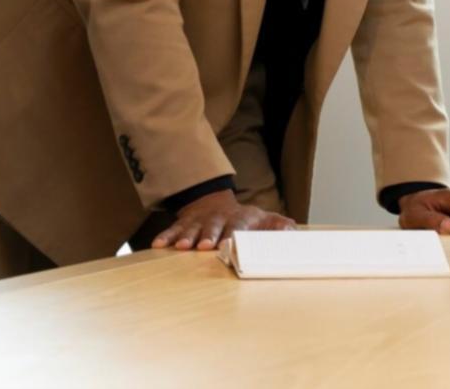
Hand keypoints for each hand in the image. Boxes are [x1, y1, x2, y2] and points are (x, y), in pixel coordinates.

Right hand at [151, 190, 294, 250]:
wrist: (216, 203)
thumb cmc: (245, 220)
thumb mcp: (266, 219)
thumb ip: (279, 226)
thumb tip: (292, 231)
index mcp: (240, 219)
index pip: (238, 226)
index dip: (234, 234)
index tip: (230, 243)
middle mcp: (219, 219)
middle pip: (214, 226)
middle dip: (209, 235)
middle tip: (206, 245)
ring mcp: (200, 221)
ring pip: (193, 228)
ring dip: (187, 237)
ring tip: (182, 246)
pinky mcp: (184, 224)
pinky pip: (173, 230)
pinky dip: (165, 237)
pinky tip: (157, 245)